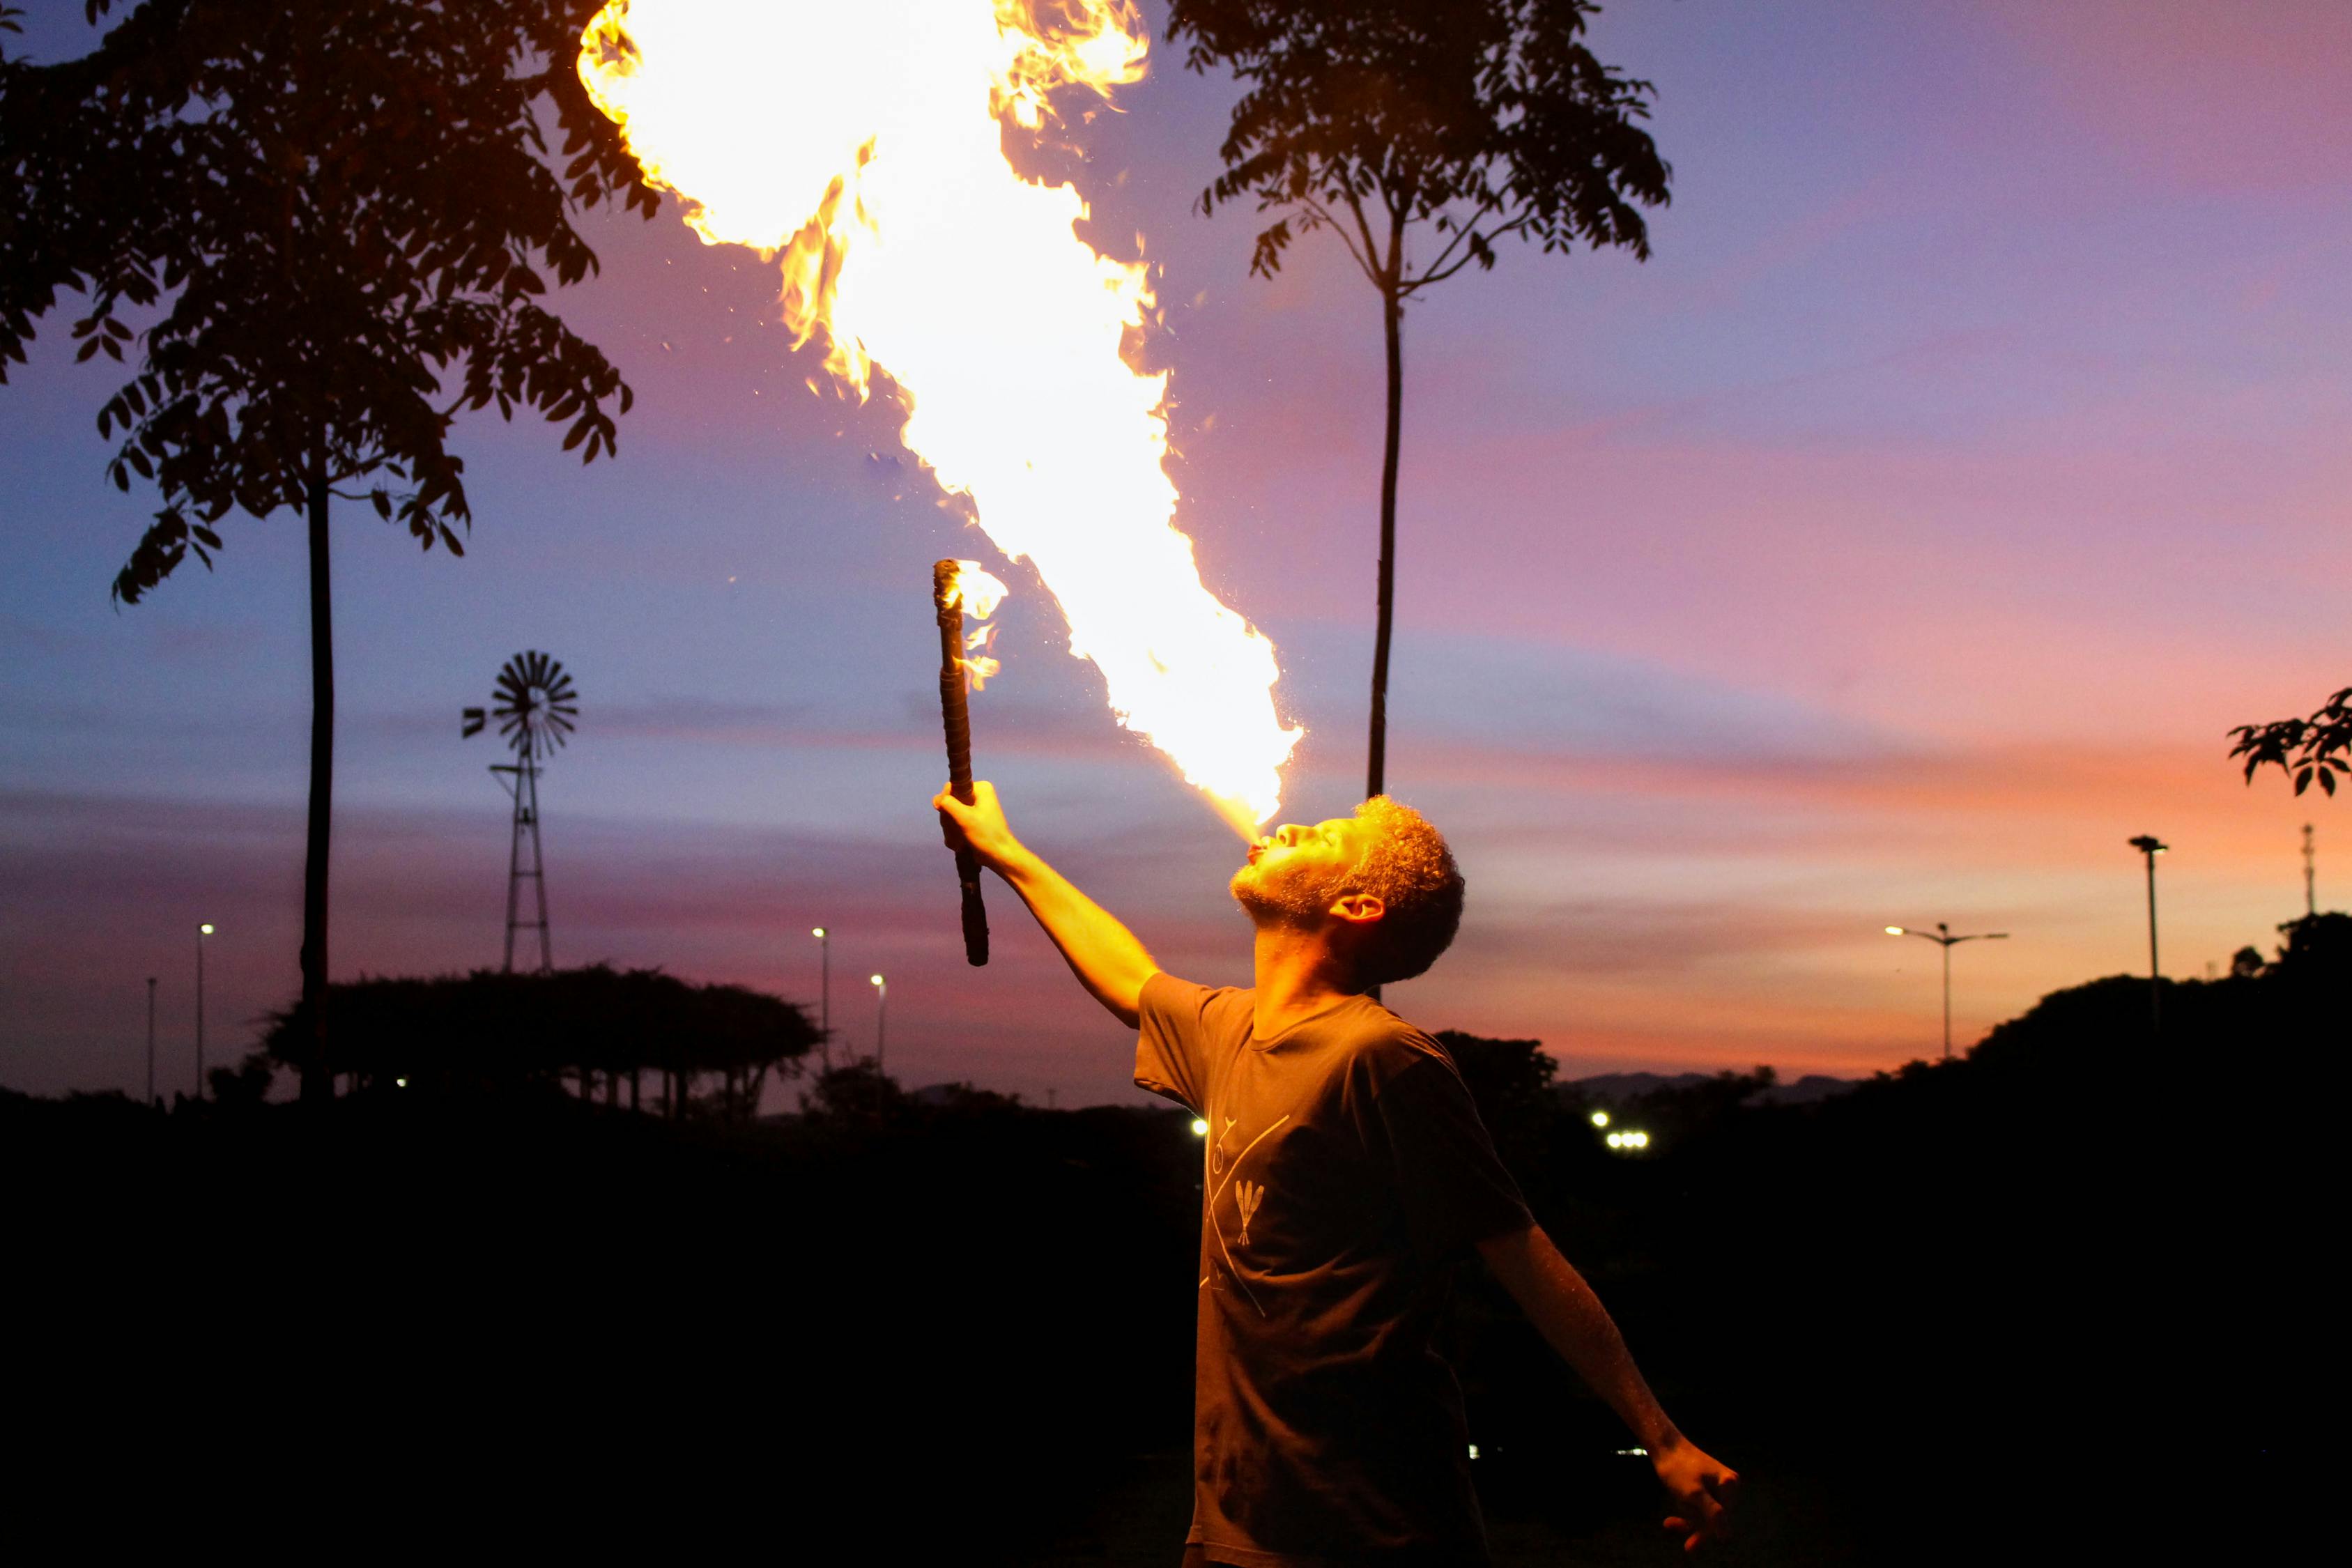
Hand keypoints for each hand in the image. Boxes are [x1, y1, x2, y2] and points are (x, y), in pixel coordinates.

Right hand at [933, 779, 1022, 871]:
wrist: (999, 856)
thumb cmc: (985, 835)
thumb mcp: (965, 817)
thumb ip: (948, 804)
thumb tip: (936, 799)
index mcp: (981, 789)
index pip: (952, 787)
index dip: (946, 802)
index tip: (948, 816)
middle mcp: (978, 796)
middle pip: (950, 802)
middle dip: (949, 820)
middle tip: (956, 830)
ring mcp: (974, 810)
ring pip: (950, 815)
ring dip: (951, 830)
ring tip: (958, 840)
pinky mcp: (972, 822)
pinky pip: (955, 823)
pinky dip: (954, 834)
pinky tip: (959, 844)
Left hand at [1653, 1435, 1736, 1551]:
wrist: (1663, 1446)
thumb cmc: (1678, 1467)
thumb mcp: (1694, 1494)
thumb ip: (1712, 1513)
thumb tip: (1726, 1535)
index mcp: (1730, 1484)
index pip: (1722, 1518)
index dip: (1705, 1532)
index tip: (1688, 1546)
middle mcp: (1728, 1485)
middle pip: (1714, 1517)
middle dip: (1693, 1523)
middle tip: (1670, 1525)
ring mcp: (1718, 1486)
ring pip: (1705, 1514)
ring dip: (1687, 1518)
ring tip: (1670, 1520)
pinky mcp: (1707, 1487)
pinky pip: (1700, 1507)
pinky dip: (1687, 1512)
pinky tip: (1672, 1519)